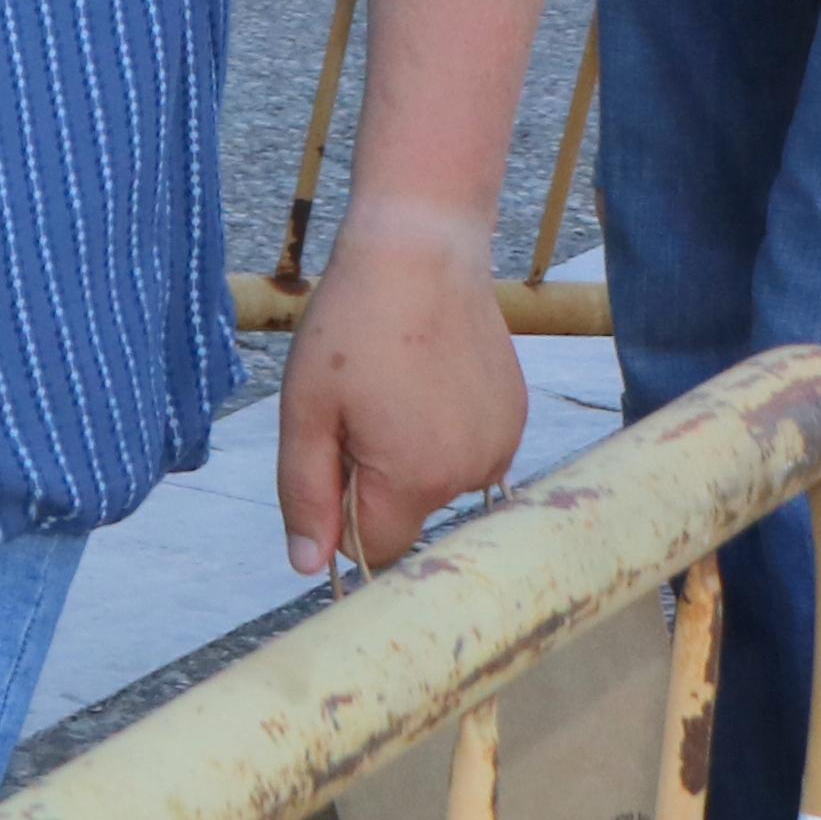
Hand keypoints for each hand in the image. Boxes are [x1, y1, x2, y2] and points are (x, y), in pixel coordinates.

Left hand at [281, 202, 524, 575]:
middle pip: (406, 513)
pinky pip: (466, 449)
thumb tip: (309, 566)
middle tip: (354, 407)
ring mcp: (501, 446)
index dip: (340, 518)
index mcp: (415, 480)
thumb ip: (307, 493)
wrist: (421, 252)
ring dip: (408, 453)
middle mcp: (470, 476)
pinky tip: (424, 377)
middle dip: (373, 478)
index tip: (329, 465)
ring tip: (391, 384)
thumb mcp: (306, 409)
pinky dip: (441, 429)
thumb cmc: (353, 326)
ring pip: (436, 481)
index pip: (375, 548)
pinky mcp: (514, 417)